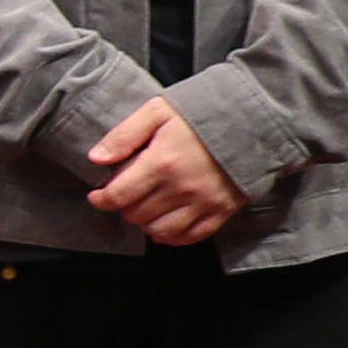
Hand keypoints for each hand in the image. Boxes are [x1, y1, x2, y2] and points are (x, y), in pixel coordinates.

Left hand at [87, 95, 244, 245]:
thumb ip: (124, 135)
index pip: (119, 195)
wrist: (252, 121)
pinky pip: (191, 237)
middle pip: (137, 215)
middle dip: (124, 207)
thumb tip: (95, 158)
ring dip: (146, 224)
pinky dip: (173, 236)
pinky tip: (165, 224)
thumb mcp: (157, 111)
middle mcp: (182, 188)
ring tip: (144, 209)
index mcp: (162, 162)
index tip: (97, 196)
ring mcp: (204, 202)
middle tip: (126, 195)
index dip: (101, 200)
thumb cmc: (201, 113)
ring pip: (161, 231)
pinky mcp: (222, 211)